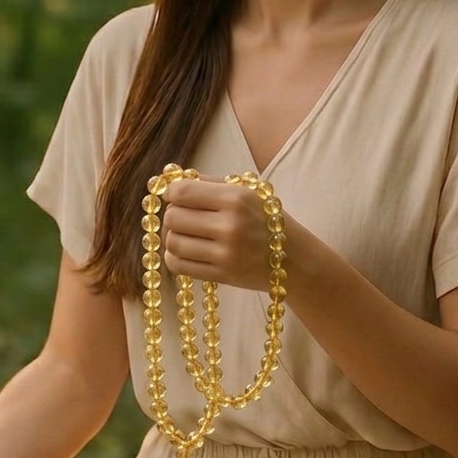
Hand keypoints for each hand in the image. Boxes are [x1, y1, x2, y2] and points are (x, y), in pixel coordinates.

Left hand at [162, 177, 280, 291]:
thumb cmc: (266, 219)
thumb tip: (163, 182)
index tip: (174, 195)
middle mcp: (230, 225)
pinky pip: (178, 264)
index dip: (170, 192)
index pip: (182, 192)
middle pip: (173, 217)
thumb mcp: (245, 191)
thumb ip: (207, 183)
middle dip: (173, 214)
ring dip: (173, 236)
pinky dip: (175, 256)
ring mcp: (225, 253)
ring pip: (173, 241)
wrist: (294, 258)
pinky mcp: (221, 275)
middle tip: (185, 216)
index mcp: (236, 198)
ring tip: (187, 234)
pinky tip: (186, 250)